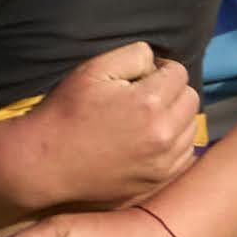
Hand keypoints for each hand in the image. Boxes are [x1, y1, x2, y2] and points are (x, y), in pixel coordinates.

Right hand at [0, 43, 203, 210]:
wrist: (46, 163)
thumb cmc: (67, 112)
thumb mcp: (94, 69)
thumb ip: (134, 56)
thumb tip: (156, 63)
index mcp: (149, 103)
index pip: (179, 72)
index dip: (160, 69)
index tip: (141, 77)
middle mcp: (163, 134)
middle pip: (190, 99)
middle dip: (171, 92)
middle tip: (143, 97)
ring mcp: (162, 162)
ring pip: (190, 127)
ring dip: (174, 118)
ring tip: (144, 120)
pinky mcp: (157, 180)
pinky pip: (184, 155)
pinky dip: (172, 145)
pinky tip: (147, 142)